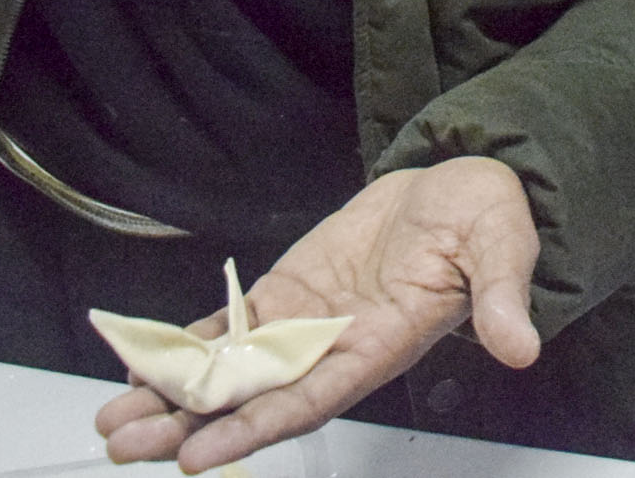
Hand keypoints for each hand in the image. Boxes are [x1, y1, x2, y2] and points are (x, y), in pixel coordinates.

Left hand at [96, 155, 540, 470]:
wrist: (463, 185)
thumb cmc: (485, 219)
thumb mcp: (501, 249)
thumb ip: (501, 299)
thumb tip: (521, 347)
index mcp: (380, 347)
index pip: (308, 401)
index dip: (252, 429)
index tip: (198, 455)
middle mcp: (333, 348)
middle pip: (251, 400)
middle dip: (185, 427)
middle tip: (123, 443)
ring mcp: (304, 324)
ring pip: (228, 372)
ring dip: (170, 398)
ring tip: (113, 420)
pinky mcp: (286, 294)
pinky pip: (228, 328)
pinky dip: (182, 348)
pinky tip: (139, 365)